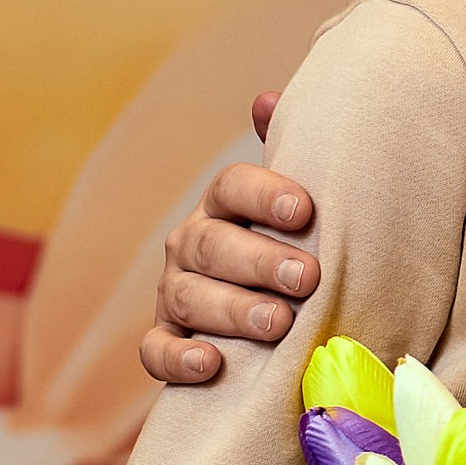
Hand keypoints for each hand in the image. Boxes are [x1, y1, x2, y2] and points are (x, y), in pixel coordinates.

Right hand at [138, 92, 322, 382]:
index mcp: (227, 204)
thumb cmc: (300, 241)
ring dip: (234, 310)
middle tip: (308, 277)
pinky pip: (157, 352)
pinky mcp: (167, 341)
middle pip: (213, 245)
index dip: (265, 194)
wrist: (284, 307)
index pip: (233, 186)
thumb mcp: (304, 199)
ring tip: (280, 322)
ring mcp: (175, 292)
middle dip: (260, 261)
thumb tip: (268, 99)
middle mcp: (193, 243)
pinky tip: (212, 365)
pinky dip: (180, 359)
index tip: (305, 209)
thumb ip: (295, 149)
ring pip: (189, 297)